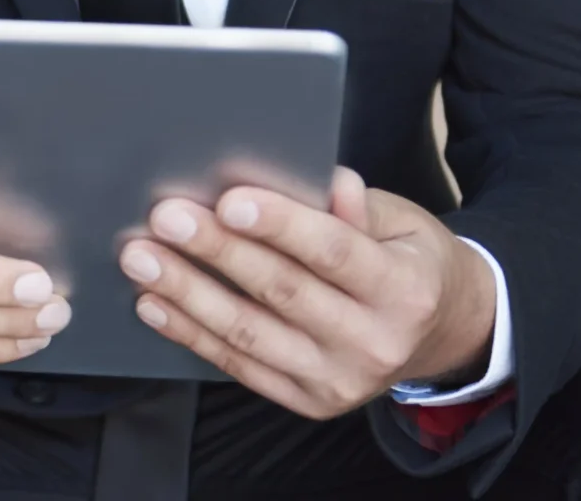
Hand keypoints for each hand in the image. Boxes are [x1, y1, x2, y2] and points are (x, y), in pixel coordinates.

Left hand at [119, 166, 495, 418]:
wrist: (440, 334)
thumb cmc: (407, 262)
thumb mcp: (401, 224)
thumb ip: (356, 206)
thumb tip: (324, 180)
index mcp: (405, 290)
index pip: (334, 252)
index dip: (280, 225)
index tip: (229, 200)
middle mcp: (375, 342)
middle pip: (282, 291)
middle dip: (216, 251)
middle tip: (164, 218)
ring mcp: (340, 380)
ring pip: (250, 333)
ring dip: (187, 293)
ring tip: (141, 258)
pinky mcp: (309, 401)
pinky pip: (239, 365)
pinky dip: (191, 333)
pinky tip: (155, 302)